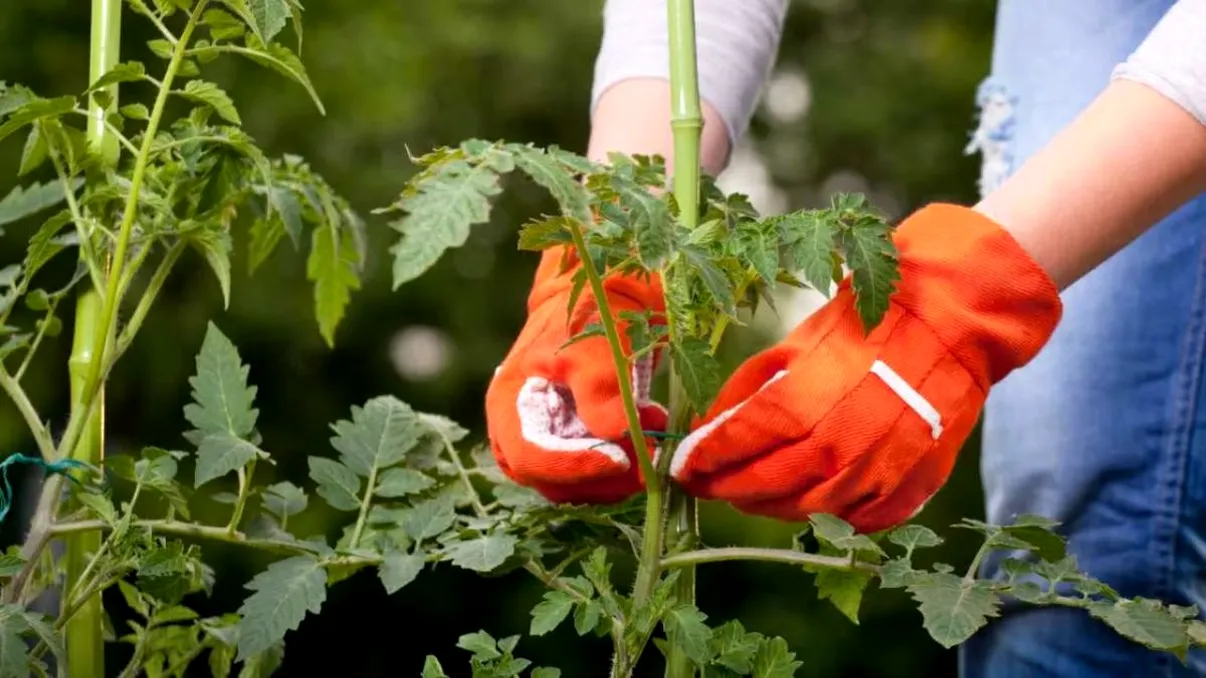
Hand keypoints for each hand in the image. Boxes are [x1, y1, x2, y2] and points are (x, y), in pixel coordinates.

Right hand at [486, 246, 667, 504]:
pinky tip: (651, 430)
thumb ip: (601, 388)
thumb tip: (613, 434)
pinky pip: (594, 471)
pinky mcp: (575, 442)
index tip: (618, 458)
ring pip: (576, 484)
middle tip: (648, 453)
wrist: (609, 289)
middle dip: (601, 475)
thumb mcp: (598, 343)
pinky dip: (625, 462)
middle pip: (551, 481)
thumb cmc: (594, 309)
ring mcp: (547, 439)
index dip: (571, 466)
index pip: (529, 458)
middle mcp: (520, 430)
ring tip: (653, 432)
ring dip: (617, 472)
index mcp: (509, 403)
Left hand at [668, 204, 1062, 532]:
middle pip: (765, 486)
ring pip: (807, 509)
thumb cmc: (865, 325)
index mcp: (804, 402)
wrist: (950, 325)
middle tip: (708, 484)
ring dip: (770, 505)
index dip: (704, 460)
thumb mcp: (795, 344)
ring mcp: (877, 472)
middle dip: (728, 488)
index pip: (737, 445)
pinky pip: (856, 519)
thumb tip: (708, 427)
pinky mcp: (909, 487)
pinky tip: (808, 496)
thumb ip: (747, 389)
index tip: (682, 467)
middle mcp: (839, 446)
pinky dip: (826, 513)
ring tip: (750, 492)